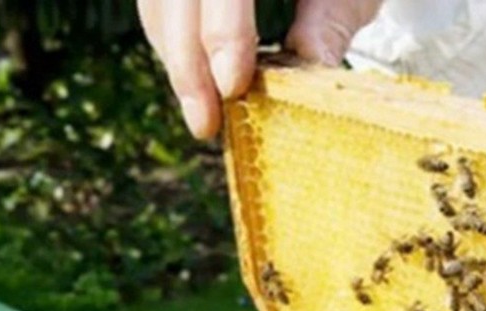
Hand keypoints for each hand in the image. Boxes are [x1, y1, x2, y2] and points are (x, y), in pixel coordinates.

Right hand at [138, 0, 383, 138]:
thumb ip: (329, 23)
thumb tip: (313, 70)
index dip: (223, 29)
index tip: (233, 85)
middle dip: (188, 63)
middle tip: (206, 123)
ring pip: (158, 7)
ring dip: (177, 65)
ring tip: (203, 117)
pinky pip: (157, 12)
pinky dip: (175, 53)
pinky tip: (197, 91)